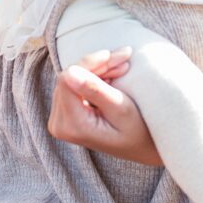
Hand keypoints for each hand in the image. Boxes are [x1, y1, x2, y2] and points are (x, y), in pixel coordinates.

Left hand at [48, 49, 161, 165]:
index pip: (68, 79)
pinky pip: (75, 85)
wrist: (143, 148)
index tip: (115, 54)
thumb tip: (69, 72)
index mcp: (72, 126)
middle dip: (98, 65)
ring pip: (73, 78)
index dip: (90, 62)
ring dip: (98, 69)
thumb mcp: (121, 109)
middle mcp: (59, 124)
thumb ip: (95, 90)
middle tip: (124, 56)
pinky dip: (95, 76)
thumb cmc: (138, 132)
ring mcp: (60, 120)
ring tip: (122, 65)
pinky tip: (114, 74)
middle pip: (70, 78)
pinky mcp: (65, 114)